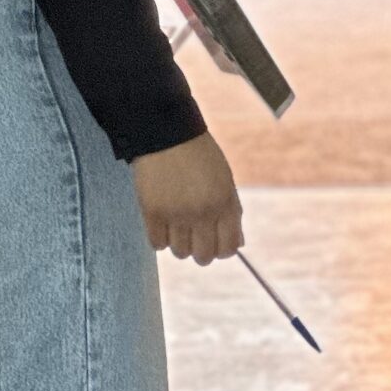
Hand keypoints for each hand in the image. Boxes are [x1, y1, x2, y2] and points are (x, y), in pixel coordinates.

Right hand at [132, 131, 243, 264]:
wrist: (166, 133)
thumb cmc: (199, 154)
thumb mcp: (225, 179)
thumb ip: (232, 212)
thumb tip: (237, 244)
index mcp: (224, 203)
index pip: (228, 248)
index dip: (222, 250)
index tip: (214, 243)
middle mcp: (202, 213)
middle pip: (203, 257)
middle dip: (200, 250)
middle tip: (194, 236)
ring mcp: (176, 214)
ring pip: (180, 253)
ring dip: (179, 243)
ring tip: (177, 225)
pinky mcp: (153, 212)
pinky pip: (157, 244)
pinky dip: (160, 238)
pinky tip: (162, 223)